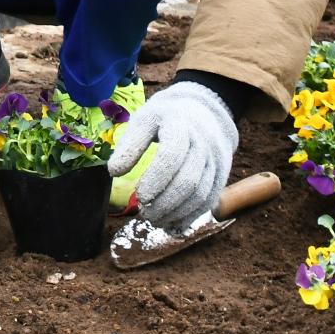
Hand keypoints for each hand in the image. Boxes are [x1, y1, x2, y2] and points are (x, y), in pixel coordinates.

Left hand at [108, 81, 237, 230]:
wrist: (203, 111)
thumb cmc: (166, 118)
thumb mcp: (144, 120)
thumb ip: (129, 144)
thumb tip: (113, 172)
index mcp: (180, 124)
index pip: (172, 155)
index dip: (156, 178)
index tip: (140, 196)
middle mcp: (203, 143)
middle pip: (188, 181)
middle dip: (164, 203)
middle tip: (144, 213)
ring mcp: (216, 160)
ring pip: (200, 195)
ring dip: (175, 213)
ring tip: (153, 219)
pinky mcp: (221, 175)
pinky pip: (209, 201)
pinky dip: (189, 216)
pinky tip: (171, 222)